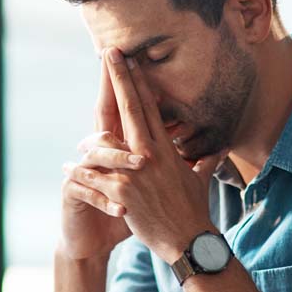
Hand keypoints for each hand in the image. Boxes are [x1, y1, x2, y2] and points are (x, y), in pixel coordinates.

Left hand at [64, 48, 225, 263]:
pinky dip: (82, 171)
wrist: (187, 240)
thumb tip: (222, 148)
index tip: (130, 60)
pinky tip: (69, 167)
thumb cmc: (193, 211)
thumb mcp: (201, 181)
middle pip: (131, 107)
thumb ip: (206, 160)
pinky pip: (95, 174)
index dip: (139, 81)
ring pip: (106, 140)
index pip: (150, 106)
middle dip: (119, 78)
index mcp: (165, 148)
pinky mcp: (122, 189)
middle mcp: (150, 153)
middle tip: (109, 52)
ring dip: (90, 135)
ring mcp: (135, 170)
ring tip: (80, 135)